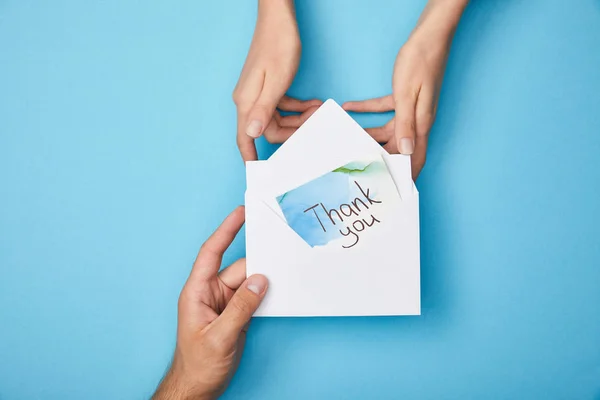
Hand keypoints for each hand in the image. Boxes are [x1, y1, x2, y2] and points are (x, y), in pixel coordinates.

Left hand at [152, 207, 267, 399]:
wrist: (197, 387)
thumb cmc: (198, 365)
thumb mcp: (220, 337)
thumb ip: (241, 309)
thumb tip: (261, 281)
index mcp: (197, 292)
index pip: (211, 253)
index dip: (226, 231)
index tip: (241, 213)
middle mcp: (210, 293)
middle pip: (238, 268)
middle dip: (258, 263)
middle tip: (281, 251)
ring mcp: (224, 303)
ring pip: (249, 282)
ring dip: (264, 281)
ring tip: (285, 273)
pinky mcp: (235, 314)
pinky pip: (253, 296)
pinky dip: (265, 293)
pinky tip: (277, 292)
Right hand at [233, 0, 321, 161]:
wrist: (278, 19)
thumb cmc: (277, 46)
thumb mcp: (276, 81)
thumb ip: (264, 109)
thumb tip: (252, 134)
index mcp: (247, 102)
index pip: (245, 138)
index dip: (250, 157)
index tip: (259, 173)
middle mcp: (249, 100)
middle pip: (268, 130)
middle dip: (291, 133)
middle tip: (313, 129)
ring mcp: (258, 92)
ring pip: (277, 119)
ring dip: (297, 120)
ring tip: (317, 114)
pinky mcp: (267, 86)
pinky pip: (281, 106)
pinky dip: (296, 108)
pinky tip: (312, 105)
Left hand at [343, 0, 467, 179]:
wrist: (430, 35)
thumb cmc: (421, 62)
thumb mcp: (408, 95)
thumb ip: (405, 125)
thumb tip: (405, 152)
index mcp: (421, 123)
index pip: (415, 157)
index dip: (406, 174)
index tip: (395, 189)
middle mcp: (418, 119)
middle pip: (397, 146)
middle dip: (381, 157)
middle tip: (362, 167)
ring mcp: (412, 107)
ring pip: (388, 129)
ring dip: (369, 134)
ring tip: (348, 140)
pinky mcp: (406, 95)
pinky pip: (385, 108)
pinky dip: (368, 110)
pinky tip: (350, 108)